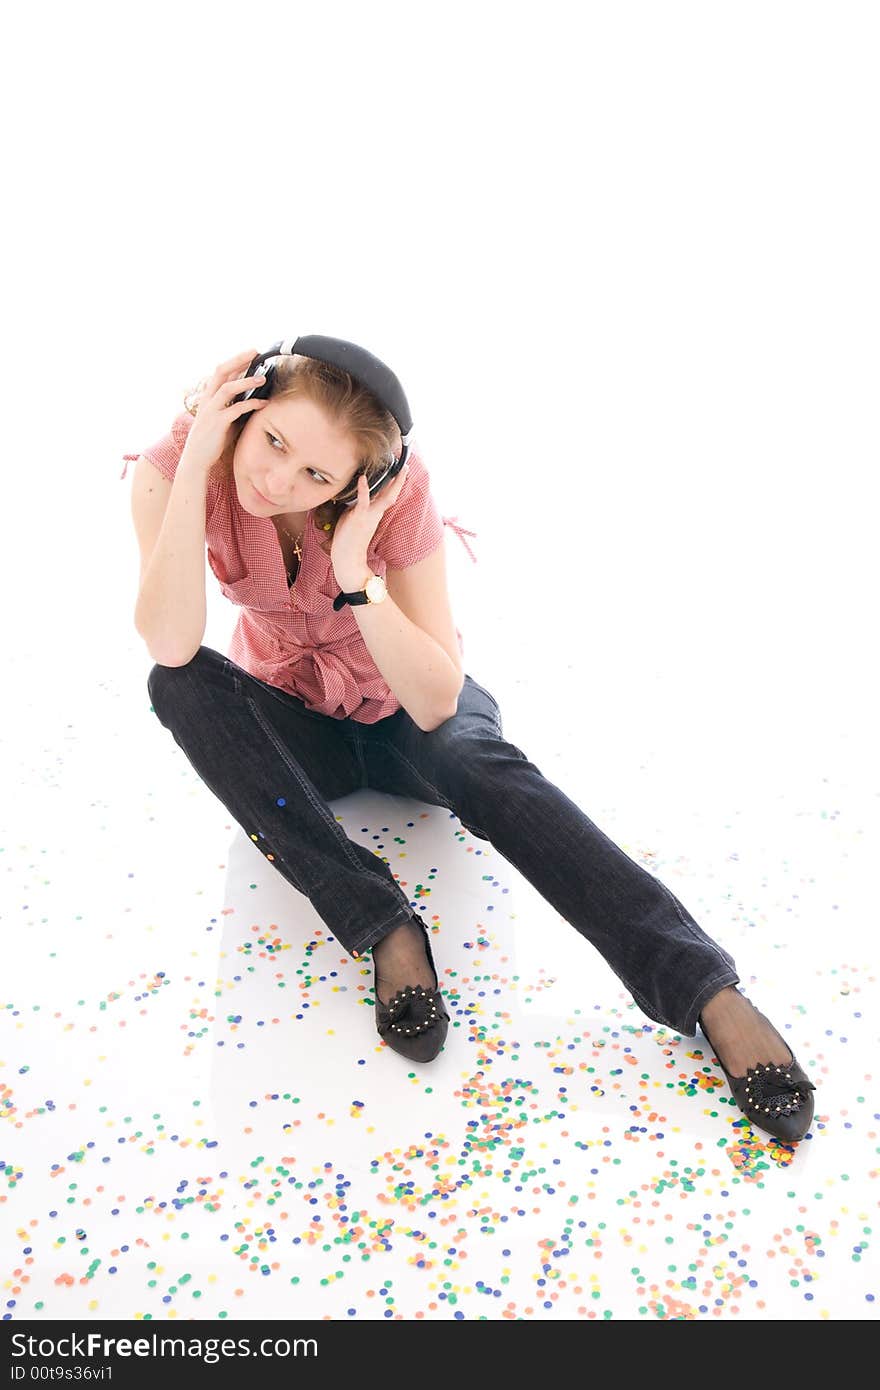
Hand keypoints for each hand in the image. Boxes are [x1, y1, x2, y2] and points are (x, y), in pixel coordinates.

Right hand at [180, 348, 268, 473]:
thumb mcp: (224, 421)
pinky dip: (251, 404)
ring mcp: (211, 411)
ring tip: (263, 377)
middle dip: (238, 359)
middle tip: (255, 352)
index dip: (235, 361)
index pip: (221, 372)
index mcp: (208, 397)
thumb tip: (254, 401)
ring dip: (246, 381)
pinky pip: (236, 409)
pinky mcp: (218, 423)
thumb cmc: (211, 441)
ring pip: (227, 388)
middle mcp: (208, 400)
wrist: (196, 460)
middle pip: (221, 371)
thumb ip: (235, 409)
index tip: (251, 354)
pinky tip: (263, 403)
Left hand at [330, 464, 409, 587]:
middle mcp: (375, 514)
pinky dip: (364, 489)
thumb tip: (355, 499)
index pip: (386, 496)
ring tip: (399, 469)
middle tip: (406, 467)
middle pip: (391, 495)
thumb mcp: (353, 519)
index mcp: (374, 514)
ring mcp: (368, 515)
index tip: (400, 472)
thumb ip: (357, 507)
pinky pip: (363, 501)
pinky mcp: (358, 517)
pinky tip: (363, 478)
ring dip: (392, 483)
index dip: (393, 485)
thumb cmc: (348, 540)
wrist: (348, 558)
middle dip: (399, 481)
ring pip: (384, 497)